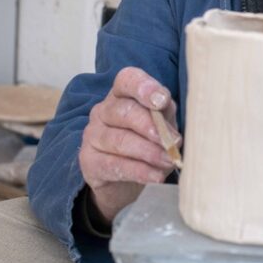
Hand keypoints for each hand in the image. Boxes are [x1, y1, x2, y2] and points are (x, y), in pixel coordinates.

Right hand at [78, 67, 180, 223]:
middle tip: (174, 142)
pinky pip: (114, 165)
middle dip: (152, 127)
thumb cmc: (148, 142)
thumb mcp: (161, 124)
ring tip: (169, 161)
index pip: (127, 80)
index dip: (145, 87)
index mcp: (122, 94)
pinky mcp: (88, 161)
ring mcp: (92, 135)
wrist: (126, 182)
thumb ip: (164, 113)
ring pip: (120, 140)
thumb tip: (166, 107)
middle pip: (125, 112)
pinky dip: (140, 171)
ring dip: (150, 152)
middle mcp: (103, 111)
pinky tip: (157, 176)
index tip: (162, 100)